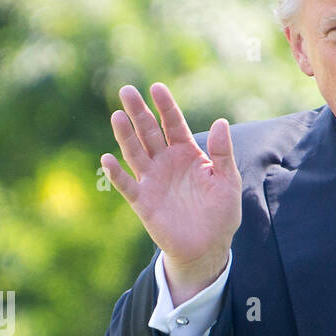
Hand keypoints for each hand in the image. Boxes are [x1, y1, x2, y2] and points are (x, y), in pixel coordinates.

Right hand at [100, 82, 241, 301]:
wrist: (208, 247)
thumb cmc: (220, 213)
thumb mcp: (227, 181)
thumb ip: (222, 154)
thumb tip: (221, 122)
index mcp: (186, 153)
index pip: (173, 124)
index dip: (165, 106)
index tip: (156, 88)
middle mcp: (165, 162)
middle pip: (148, 132)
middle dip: (138, 112)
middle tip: (127, 90)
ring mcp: (152, 180)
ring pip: (135, 153)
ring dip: (125, 136)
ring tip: (117, 116)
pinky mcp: (143, 202)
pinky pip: (127, 185)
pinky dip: (116, 174)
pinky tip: (107, 159)